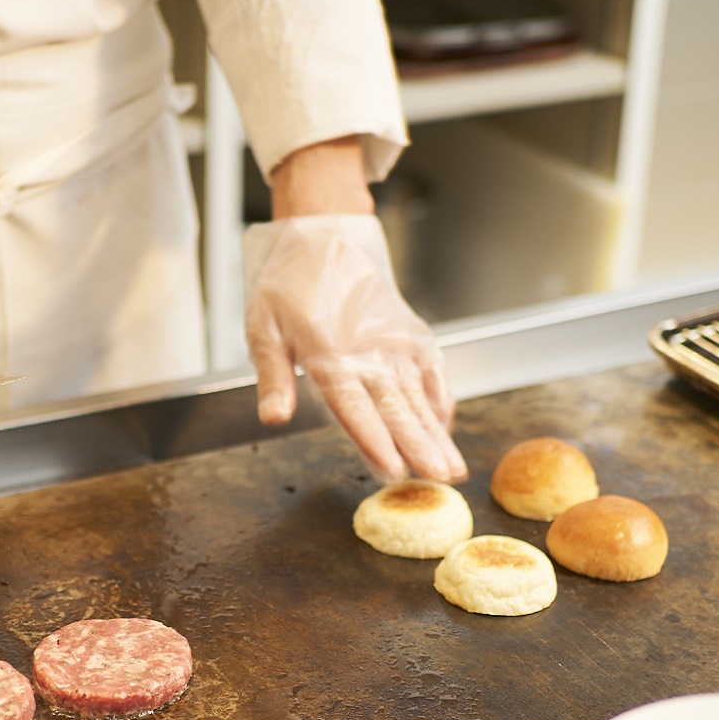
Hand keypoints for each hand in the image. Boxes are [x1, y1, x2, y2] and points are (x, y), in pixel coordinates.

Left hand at [243, 214, 466, 483]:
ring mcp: (395, 343)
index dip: (375, 441)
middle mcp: (369, 352)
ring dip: (437, 434)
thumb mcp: (263, 328)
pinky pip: (432, 370)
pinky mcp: (411, 333)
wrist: (324, 237)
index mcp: (330, 354)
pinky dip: (441, 398)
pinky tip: (446, 426)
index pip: (355, 407)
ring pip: (419, 396)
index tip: (393, 471)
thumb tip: (273, 417)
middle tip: (442, 482)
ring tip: (454, 468)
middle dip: (421, 449)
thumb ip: (272, 378)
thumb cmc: (289, 284)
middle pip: (397, 409)